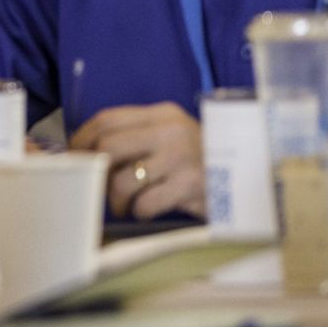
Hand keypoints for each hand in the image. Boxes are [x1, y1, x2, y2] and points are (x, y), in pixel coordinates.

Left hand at [69, 102, 205, 218]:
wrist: (251, 179)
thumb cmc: (199, 161)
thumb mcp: (172, 137)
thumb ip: (136, 137)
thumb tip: (85, 152)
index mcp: (163, 114)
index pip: (107, 119)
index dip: (82, 139)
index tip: (75, 157)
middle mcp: (172, 131)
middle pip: (108, 147)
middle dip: (95, 171)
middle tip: (97, 186)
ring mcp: (183, 158)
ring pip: (122, 180)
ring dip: (114, 199)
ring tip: (121, 205)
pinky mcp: (192, 187)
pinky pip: (146, 203)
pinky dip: (138, 212)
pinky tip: (145, 211)